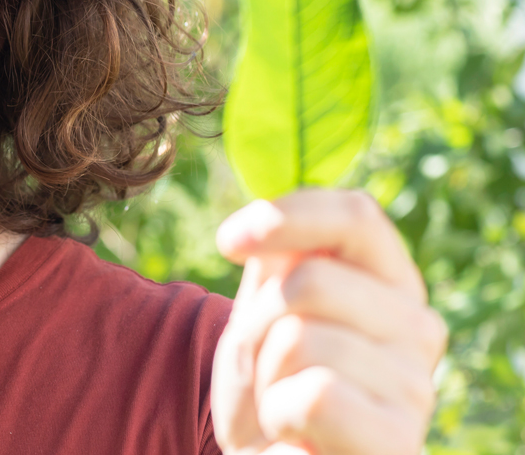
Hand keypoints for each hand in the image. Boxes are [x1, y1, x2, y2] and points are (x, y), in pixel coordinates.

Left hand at [210, 189, 447, 454]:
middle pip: (309, 280)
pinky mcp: (398, 441)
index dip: (287, 216)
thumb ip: (278, 257)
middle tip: (266, 361)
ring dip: (265, 373)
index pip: (356, 216)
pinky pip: (314, 396)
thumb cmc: (272, 378)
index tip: (228, 242)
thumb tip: (264, 217)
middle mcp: (419, 327)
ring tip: (280, 399)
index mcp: (392, 281)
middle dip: (259, 320)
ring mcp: (416, 387)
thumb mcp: (266, 306)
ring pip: (300, 339)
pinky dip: (279, 412)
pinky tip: (292, 432)